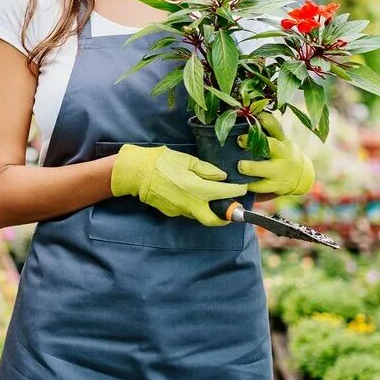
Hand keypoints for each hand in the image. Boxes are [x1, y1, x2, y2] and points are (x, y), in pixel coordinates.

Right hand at [110, 145, 246, 226]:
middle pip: (213, 220)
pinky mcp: (171, 212)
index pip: (224, 193)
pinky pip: (187, 211)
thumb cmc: (161, 162)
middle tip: (231, 210)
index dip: (236, 191)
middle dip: (225, 218)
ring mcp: (180, 210)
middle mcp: (190, 203)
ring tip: (211, 199)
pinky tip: (190, 195)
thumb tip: (222, 177)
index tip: (242, 188)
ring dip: (208, 210)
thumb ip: (206, 170)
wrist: (137, 173)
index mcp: (197, 188)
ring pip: (200, 215)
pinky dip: (193, 205)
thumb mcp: (186, 160)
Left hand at [237, 113, 314, 196]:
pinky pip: (261, 187)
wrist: (301, 178)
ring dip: (252, 168)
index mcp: (282, 141)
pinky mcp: (275, 186)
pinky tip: (239, 182)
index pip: (276, 127)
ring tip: (240, 166)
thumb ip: (269, 128)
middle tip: (239, 140)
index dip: (266, 120)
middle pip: (272, 146)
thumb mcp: (281, 140)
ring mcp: (279, 171)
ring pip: (265, 170)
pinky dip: (250, 185)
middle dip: (256, 142)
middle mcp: (282, 154)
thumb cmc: (284, 153)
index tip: (256, 115)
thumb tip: (253, 111)